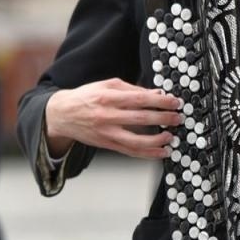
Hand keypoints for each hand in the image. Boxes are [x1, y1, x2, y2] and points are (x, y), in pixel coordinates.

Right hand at [45, 78, 180, 159]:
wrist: (62, 115)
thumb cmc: (85, 97)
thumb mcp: (106, 85)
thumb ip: (131, 89)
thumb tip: (155, 94)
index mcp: (108, 97)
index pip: (139, 99)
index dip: (159, 101)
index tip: (174, 102)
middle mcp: (107, 116)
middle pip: (140, 118)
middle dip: (162, 118)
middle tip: (177, 118)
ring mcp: (106, 133)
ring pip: (135, 140)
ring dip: (156, 140)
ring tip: (170, 137)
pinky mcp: (107, 144)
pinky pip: (130, 151)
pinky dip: (147, 153)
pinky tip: (160, 152)